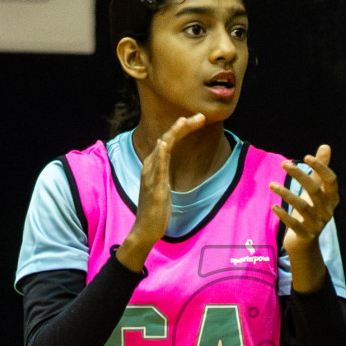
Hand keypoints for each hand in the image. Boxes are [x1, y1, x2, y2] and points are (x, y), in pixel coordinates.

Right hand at [116, 114, 205, 272]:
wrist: (145, 230)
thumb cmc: (155, 209)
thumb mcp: (163, 186)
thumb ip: (164, 171)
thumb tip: (168, 162)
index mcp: (154, 166)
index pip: (169, 141)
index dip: (183, 129)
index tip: (199, 119)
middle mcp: (150, 167)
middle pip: (167, 139)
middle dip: (183, 126)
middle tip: (201, 116)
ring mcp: (151, 176)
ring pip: (161, 149)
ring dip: (173, 134)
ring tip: (184, 121)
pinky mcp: (153, 188)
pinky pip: (156, 168)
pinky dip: (160, 155)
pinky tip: (164, 144)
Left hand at [269, 144, 338, 248]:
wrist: (306, 243)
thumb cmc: (311, 210)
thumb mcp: (316, 190)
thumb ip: (320, 170)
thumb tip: (325, 146)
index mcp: (332, 199)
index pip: (331, 180)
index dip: (320, 168)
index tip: (305, 157)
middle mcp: (328, 211)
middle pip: (315, 190)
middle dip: (299, 176)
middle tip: (283, 164)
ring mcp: (317, 224)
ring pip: (302, 207)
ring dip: (286, 194)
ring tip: (271, 185)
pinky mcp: (306, 235)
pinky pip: (294, 224)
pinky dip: (284, 214)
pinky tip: (274, 206)